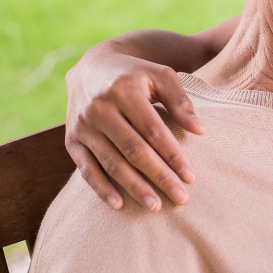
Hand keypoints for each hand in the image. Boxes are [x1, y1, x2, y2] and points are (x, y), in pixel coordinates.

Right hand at [64, 42, 206, 210]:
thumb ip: (180, 102)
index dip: (172, 155)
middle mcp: (99, 107)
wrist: (92, 66)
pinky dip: (101, 188)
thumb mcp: (161, 76)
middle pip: (133, 150)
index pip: (153, 130)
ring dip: (134, 187)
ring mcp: (83, 125)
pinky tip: (119, 204)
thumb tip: (200, 131)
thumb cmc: (136, 74)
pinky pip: (86, 168)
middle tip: (180, 198)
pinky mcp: (71, 139)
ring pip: (111, 163)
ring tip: (155, 206)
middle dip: (159, 177)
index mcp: (124, 89)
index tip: (190, 177)